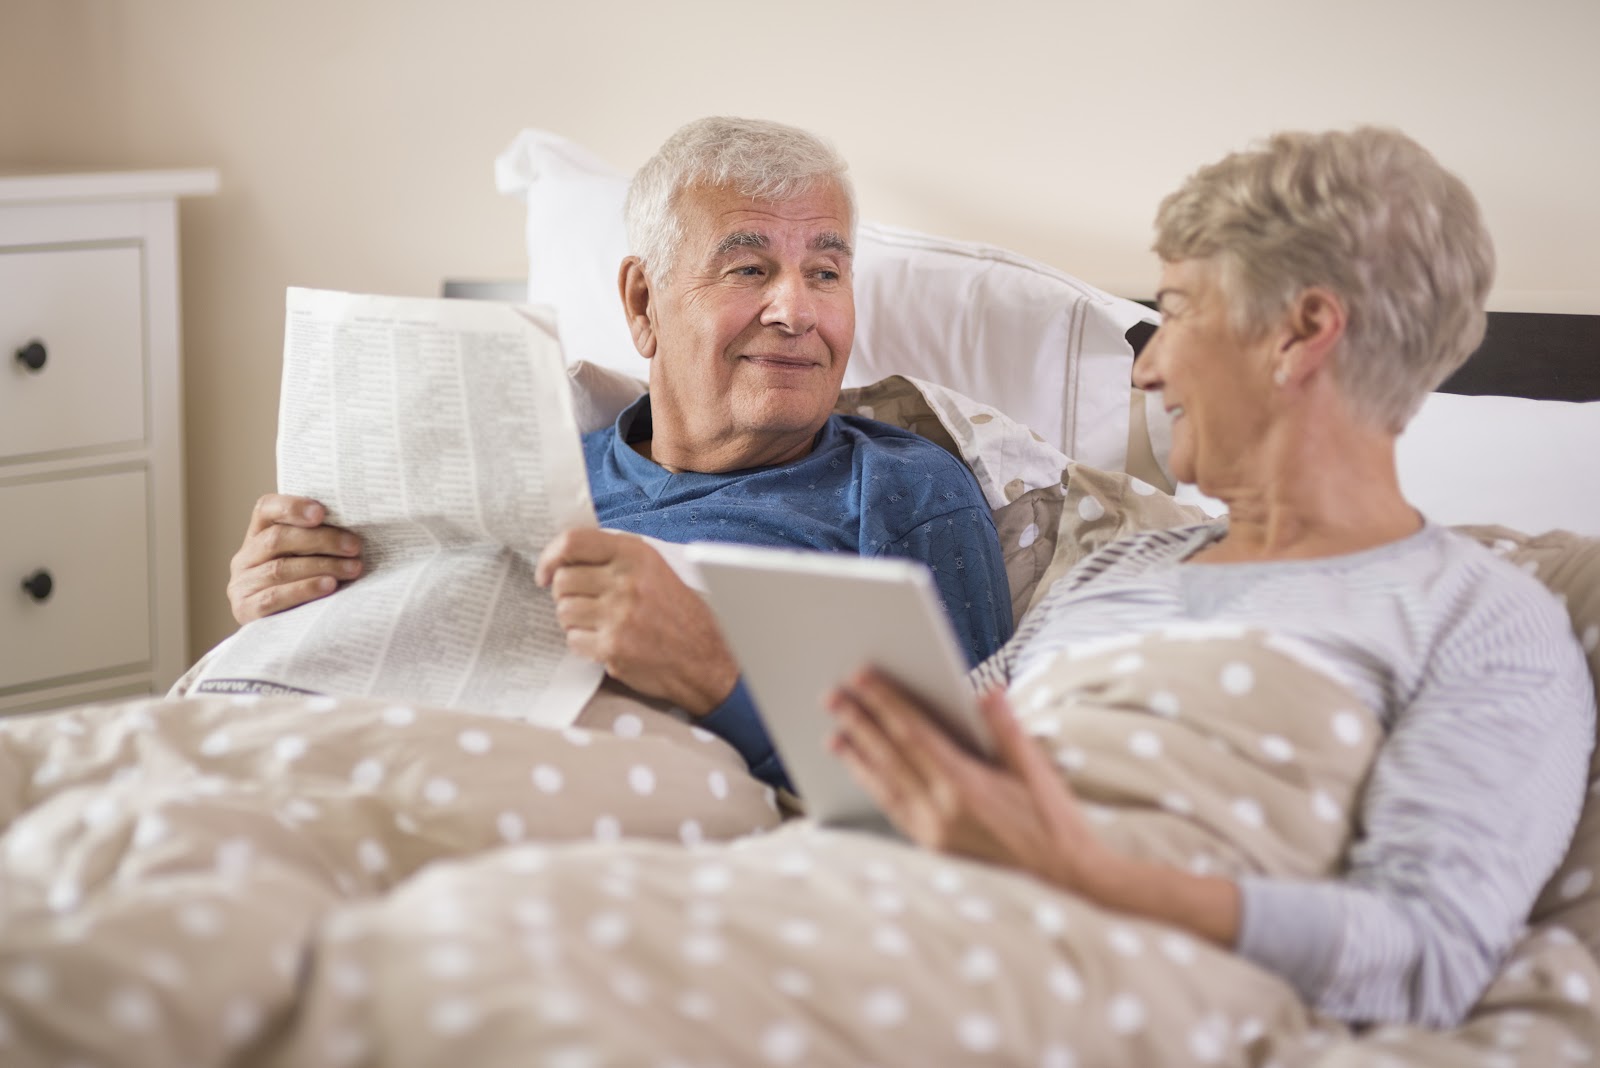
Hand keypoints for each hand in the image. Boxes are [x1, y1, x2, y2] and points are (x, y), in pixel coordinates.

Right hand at [227, 494, 362, 623]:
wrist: (285, 637)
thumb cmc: (306, 587)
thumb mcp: (308, 559)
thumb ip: (318, 540)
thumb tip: (358, 524)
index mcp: (258, 536)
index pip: (266, 509)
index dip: (292, 507)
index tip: (322, 512)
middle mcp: (245, 558)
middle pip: (277, 539)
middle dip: (321, 540)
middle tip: (355, 546)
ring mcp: (241, 585)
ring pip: (279, 568)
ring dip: (321, 566)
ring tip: (352, 568)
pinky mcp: (245, 610)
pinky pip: (274, 597)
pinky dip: (305, 589)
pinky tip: (330, 586)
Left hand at [535, 529, 737, 713]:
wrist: (705, 658)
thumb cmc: (678, 613)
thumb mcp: (654, 569)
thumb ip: (615, 558)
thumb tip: (565, 556)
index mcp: (635, 554)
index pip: (573, 542)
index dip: (550, 557)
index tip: (545, 573)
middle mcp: (627, 580)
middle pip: (563, 579)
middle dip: (565, 594)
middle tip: (583, 604)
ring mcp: (619, 615)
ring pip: (564, 611)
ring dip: (574, 620)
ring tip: (598, 624)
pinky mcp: (613, 646)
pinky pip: (574, 640)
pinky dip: (584, 643)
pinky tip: (606, 642)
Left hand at [828, 668, 1243, 946]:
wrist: (1067, 882)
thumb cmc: (1055, 824)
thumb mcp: (1035, 769)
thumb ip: (1005, 727)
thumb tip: (984, 686)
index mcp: (966, 786)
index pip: (913, 733)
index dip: (885, 702)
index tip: (861, 677)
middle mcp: (941, 811)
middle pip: (890, 756)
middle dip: (859, 722)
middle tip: (831, 695)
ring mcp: (933, 833)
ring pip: (885, 785)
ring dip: (857, 755)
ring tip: (834, 732)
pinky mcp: (933, 849)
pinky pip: (893, 810)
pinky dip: (874, 786)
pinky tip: (861, 772)